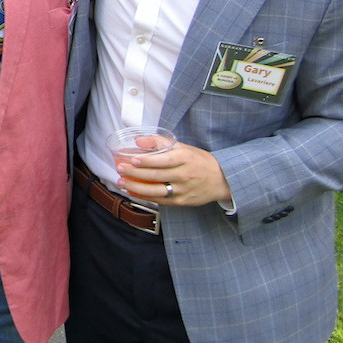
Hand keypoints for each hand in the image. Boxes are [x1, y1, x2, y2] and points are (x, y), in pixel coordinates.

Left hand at [115, 141, 231, 206]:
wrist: (222, 180)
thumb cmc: (199, 161)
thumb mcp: (184, 147)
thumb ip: (161, 142)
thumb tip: (139, 140)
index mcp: (185, 158)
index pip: (164, 160)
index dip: (147, 161)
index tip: (132, 159)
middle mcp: (184, 175)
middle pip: (156, 175)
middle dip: (135, 173)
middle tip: (120, 169)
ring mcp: (183, 190)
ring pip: (156, 190)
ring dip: (136, 187)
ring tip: (121, 182)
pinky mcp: (182, 202)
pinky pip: (160, 200)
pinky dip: (145, 197)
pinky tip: (133, 192)